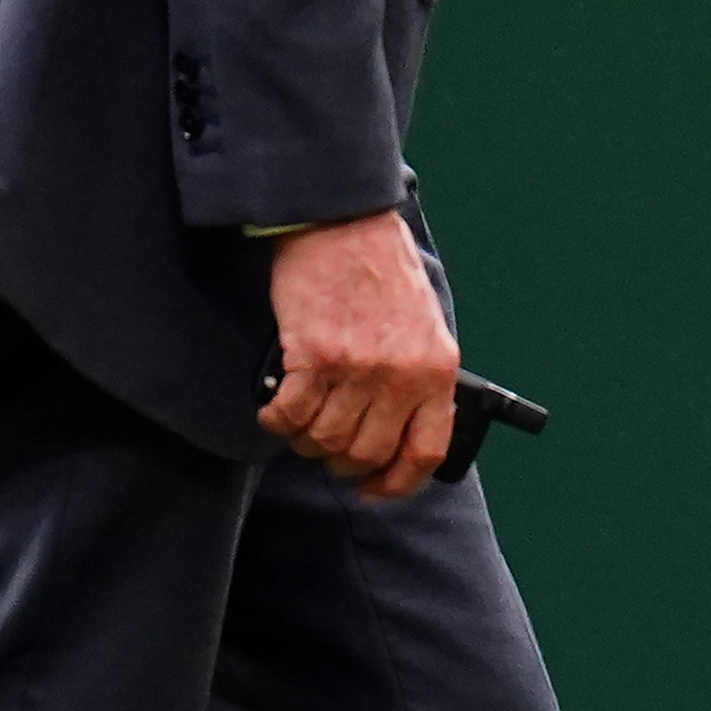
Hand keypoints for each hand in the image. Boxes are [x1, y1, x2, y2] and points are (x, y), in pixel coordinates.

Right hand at [261, 211, 460, 500]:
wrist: (342, 220)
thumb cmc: (381, 267)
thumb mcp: (424, 324)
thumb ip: (417, 376)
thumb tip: (395, 429)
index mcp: (436, 371)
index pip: (423, 452)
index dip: (396, 483)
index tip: (374, 489)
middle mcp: (400, 375)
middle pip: (365, 454)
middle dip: (340, 462)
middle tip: (324, 447)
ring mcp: (357, 368)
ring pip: (324, 440)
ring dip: (305, 441)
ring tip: (299, 423)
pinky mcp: (313, 355)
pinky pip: (290, 415)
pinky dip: (276, 422)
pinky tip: (274, 411)